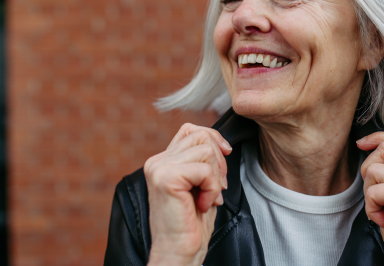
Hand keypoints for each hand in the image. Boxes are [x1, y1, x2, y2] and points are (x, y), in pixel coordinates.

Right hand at [144, 123, 231, 265]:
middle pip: (200, 135)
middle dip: (219, 160)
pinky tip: (203, 204)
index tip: (226, 155)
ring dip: (216, 176)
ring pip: (205, 150)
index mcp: (163, 161)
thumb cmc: (192, 223)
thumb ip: (203, 161)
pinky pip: (205, 168)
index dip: (213, 138)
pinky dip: (212, 187)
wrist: (179, 253)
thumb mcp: (201, 184)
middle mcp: (157, 161)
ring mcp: (159, 168)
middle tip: (216, 188)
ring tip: (209, 197)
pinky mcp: (166, 178)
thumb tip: (221, 143)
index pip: (191, 130)